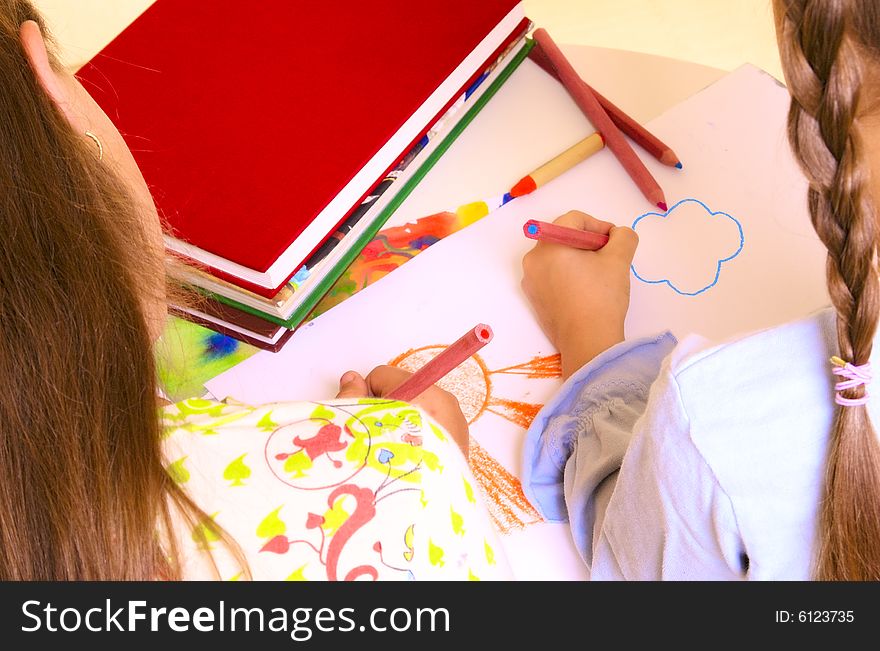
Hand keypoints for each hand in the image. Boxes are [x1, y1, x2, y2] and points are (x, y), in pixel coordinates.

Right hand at [335, 367, 468, 455]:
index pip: (383, 376)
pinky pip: (432, 430)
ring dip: (402, 428)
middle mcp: (444, 403)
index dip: (367, 396)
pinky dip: (419, 441)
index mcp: (422, 392)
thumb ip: (353, 396)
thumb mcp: (360, 427)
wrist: (425, 513)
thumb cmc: (394, 467)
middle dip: (385, 411)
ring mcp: (456, 425)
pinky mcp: (460, 445)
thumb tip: (351, 378)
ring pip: (417, 411)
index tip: (363, 421)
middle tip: (377, 442)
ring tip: (394, 456)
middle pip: (403, 392)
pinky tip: (409, 464)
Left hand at [521, 211, 637, 378]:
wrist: (587, 341)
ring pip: (557, 257)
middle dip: (588, 242)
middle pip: (562, 237)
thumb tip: (619, 234)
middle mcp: (532, 260)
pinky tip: (586, 290)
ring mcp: (531, 281)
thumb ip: (623, 236)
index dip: (598, 225)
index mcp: (548, 245)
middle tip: (608, 255)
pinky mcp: (534, 299)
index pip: (573, 220)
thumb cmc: (601, 297)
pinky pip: (551, 276)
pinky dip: (568, 275)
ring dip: (578, 259)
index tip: (614, 240)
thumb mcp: (619, 259)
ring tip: (599, 274)